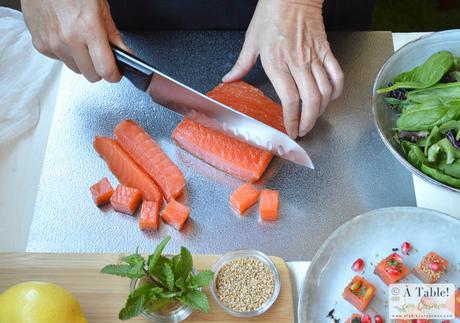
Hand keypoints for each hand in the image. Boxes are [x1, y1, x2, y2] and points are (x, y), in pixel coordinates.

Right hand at [21, 0, 128, 82]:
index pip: (105, 70)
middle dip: (99, 68)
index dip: (114, 75)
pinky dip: (66, 54)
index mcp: (89, 29)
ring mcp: (53, 44)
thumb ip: (114, 36)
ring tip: (81, 41)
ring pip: (75, 69)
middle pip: (91, 75)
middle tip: (99, 55)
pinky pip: (60, 60)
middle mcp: (69, 39)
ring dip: (82, 61)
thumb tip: (126, 55)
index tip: (115, 73)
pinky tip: (66, 38)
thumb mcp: (101, 9)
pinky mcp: (41, 45)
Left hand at [223, 0, 343, 137]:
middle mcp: (298, 62)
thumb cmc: (271, 13)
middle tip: (303, 130)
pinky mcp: (326, 50)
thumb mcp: (251, 40)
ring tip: (313, 118)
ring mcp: (315, 57)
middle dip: (308, 121)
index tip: (290, 130)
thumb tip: (229, 79)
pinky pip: (337, 74)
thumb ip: (241, 64)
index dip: (292, 119)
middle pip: (311, 100)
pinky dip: (336, 90)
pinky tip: (330, 98)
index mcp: (277, 63)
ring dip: (322, 110)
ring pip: (325, 91)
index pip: (290, 99)